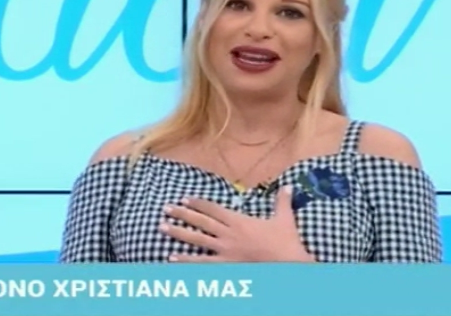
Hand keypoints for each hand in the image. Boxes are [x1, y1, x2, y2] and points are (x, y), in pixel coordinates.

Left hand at [159, 185, 315, 262]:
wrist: (288, 264)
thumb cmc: (286, 242)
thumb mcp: (284, 218)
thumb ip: (282, 201)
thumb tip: (289, 186)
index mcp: (239, 221)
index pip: (214, 209)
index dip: (199, 203)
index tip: (185, 199)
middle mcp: (228, 234)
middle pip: (200, 222)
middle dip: (182, 214)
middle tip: (166, 208)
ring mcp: (225, 250)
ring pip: (197, 240)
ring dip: (178, 233)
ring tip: (162, 227)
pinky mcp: (226, 265)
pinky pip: (202, 263)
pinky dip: (186, 260)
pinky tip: (172, 257)